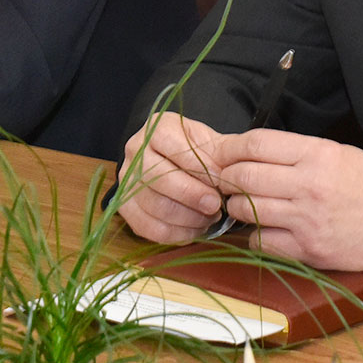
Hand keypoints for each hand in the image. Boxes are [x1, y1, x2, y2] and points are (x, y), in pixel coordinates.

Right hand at [117, 113, 230, 242]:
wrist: (176, 164)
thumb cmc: (197, 153)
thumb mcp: (211, 143)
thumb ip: (224, 153)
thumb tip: (235, 172)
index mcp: (155, 129)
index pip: (172, 146)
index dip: (197, 166)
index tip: (220, 179)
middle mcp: (135, 152)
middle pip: (158, 177)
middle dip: (192, 194)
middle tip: (216, 204)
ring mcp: (126, 181)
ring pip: (155, 205)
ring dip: (188, 217)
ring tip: (209, 216)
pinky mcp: (127, 209)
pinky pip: (150, 228)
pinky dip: (177, 233)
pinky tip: (196, 229)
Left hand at [214, 129, 362, 271]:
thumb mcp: (339, 153)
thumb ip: (297, 152)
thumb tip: (253, 152)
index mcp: (318, 154)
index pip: (257, 144)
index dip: (230, 148)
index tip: (220, 152)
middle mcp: (310, 185)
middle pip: (245, 176)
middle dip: (225, 176)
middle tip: (222, 178)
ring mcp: (308, 220)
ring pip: (248, 209)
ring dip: (236, 205)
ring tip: (241, 202)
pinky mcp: (309, 249)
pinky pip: (262, 242)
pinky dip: (255, 235)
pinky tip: (263, 229)